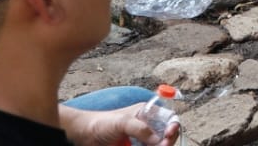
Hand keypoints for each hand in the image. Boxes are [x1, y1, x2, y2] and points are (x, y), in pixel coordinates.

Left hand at [60, 103, 178, 145]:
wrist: (84, 136)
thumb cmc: (100, 123)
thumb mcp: (122, 122)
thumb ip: (140, 129)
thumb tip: (157, 139)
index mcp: (148, 113)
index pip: (169, 119)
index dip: (173, 126)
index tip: (169, 134)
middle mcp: (147, 126)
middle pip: (167, 136)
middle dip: (167, 141)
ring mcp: (141, 140)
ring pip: (158, 145)